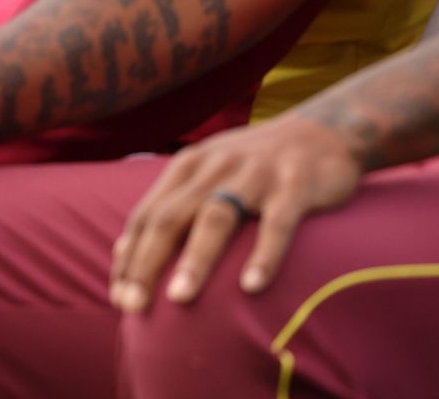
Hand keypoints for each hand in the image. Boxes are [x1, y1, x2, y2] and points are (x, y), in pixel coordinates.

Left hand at [109, 115, 362, 313]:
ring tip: (179, 299)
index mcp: (188, 167)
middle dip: (147, 262)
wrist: (321, 132)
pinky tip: (251, 286)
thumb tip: (122, 253)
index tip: (117, 298)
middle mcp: (215, 168)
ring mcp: (255, 175)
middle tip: (133, 306)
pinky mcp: (295, 186)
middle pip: (171, 218)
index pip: (146, 215)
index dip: (129, 256)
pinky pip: (277, 223)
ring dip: (195, 259)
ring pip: (216, 218)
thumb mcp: (206, 174)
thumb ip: (169, 207)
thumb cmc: (252, 166)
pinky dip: (263, 254)